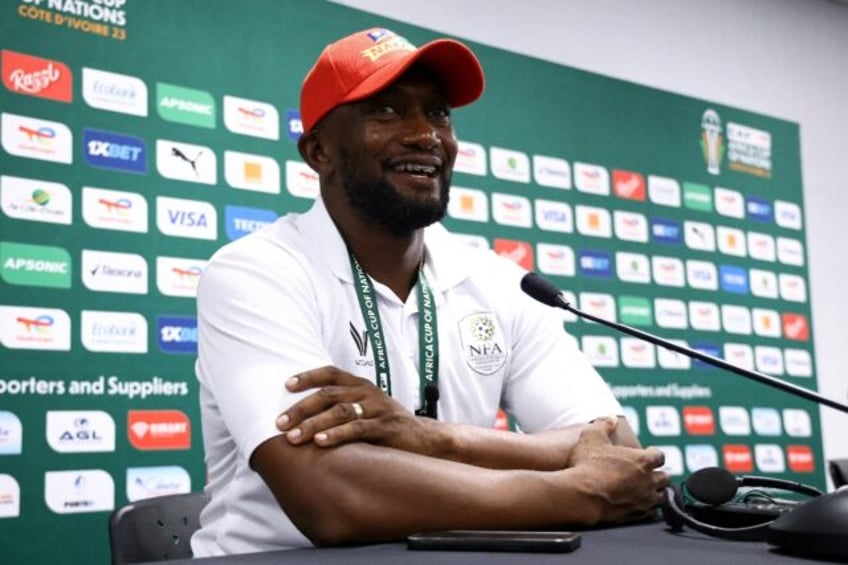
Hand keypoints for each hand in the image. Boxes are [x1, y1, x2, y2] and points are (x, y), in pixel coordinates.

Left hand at [276, 365, 432, 450]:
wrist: (424, 439)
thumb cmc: (386, 426)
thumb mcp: (365, 410)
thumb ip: (341, 408)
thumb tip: (301, 418)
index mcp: (360, 385)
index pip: (330, 373)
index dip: (308, 377)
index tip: (285, 385)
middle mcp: (367, 392)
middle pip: (329, 394)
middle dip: (301, 408)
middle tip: (280, 422)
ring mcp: (377, 408)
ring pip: (340, 411)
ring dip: (313, 424)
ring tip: (293, 437)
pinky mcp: (386, 426)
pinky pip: (358, 429)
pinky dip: (337, 435)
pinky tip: (320, 442)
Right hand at [565, 417, 669, 524]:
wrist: (582, 496)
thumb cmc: (587, 466)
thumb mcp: (592, 437)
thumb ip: (603, 425)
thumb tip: (611, 418)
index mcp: (642, 460)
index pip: (659, 456)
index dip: (655, 453)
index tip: (650, 452)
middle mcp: (648, 481)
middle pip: (665, 478)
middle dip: (659, 474)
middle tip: (652, 473)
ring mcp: (643, 500)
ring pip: (661, 497)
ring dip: (657, 492)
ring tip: (650, 490)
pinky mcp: (636, 515)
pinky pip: (650, 513)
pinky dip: (648, 509)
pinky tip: (641, 507)